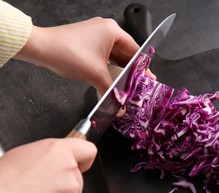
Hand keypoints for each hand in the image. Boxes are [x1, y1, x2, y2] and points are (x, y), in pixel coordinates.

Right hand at [0, 138, 96, 192]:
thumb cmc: (3, 183)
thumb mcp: (23, 155)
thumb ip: (48, 156)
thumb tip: (52, 161)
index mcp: (58, 151)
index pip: (87, 150)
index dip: (84, 158)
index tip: (81, 164)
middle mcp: (69, 169)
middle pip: (77, 177)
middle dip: (63, 183)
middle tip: (40, 187)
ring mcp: (71, 191)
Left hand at [15, 17, 154, 94]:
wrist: (40, 48)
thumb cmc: (67, 53)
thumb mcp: (95, 74)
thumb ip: (112, 91)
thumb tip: (120, 105)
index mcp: (113, 31)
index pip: (136, 51)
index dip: (143, 68)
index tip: (147, 80)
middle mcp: (106, 30)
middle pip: (126, 54)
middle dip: (130, 72)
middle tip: (137, 86)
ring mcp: (96, 35)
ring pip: (114, 57)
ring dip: (118, 72)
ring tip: (125, 86)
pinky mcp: (87, 42)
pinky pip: (104, 57)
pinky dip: (107, 69)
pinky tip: (110, 81)